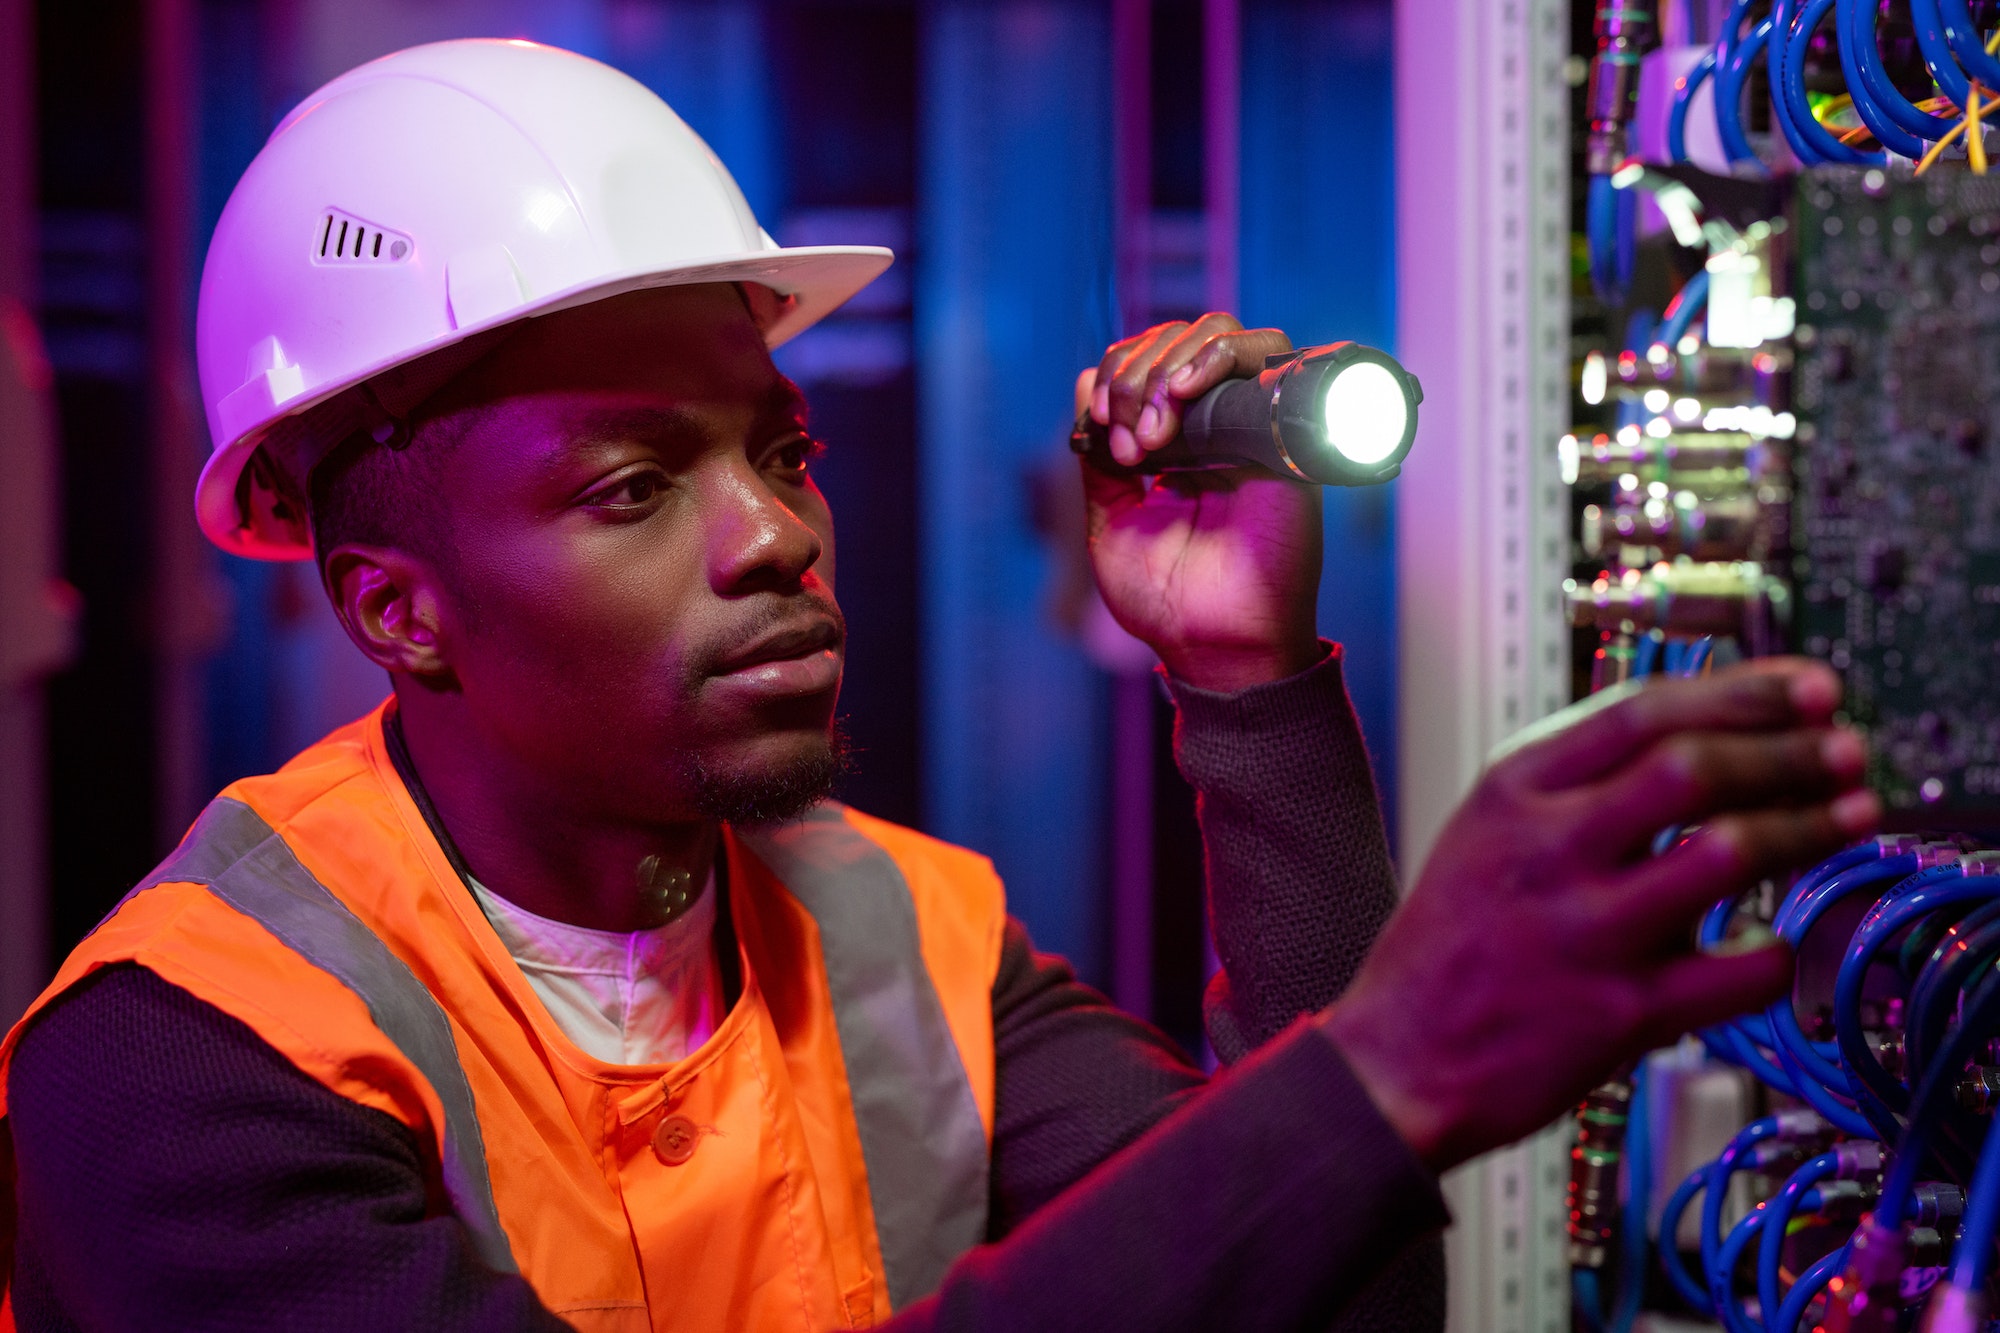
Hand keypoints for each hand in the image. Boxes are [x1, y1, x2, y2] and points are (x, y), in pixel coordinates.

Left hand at [1076, 314, 1323, 691]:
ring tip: (1151, 429)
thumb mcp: (1110, 519)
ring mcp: (1255, 426)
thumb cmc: (1167, 600)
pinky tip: (1182, 392)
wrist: (1214, 646)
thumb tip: (1087, 379)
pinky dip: (1219, 357)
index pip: (1151, 361)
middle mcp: (1220, 426)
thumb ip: (1098, 456)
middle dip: (1137, 371)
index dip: (1118, 374)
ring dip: (1172, 363)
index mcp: (1179, 443)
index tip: (1100, 431)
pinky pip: (1269, 360)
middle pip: (1183, 337)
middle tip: (1128, 441)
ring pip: (1224, 335)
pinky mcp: (1286, 436)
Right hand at [1319, 659, 1881, 1173]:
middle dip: (1793, 752)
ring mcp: (1585, 932)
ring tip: (1853, 815)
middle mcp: (1546, 851)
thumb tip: (1705, 729)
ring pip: (1729, 852)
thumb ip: (1577, 780)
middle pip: (1696, 768)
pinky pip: (1739, 971)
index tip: (1810, 688)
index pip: (1644, 711)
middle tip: (1847, 751)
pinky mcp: (1620, 1014)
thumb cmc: (1452, 944)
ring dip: (1809, 826)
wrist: (1396, 1060)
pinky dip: (1779, 953)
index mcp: (1511, 792)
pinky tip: (1783, 943)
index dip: (1745, 692)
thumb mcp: (1485, 831)